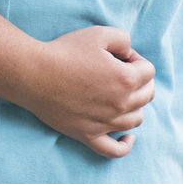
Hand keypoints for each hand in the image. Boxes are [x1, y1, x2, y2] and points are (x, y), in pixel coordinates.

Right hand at [26, 25, 156, 158]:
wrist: (34, 74)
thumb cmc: (65, 51)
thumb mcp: (99, 33)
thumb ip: (124, 40)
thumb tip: (129, 55)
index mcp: (126, 79)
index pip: (149, 71)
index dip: (136, 59)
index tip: (118, 56)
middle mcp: (120, 104)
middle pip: (147, 95)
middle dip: (139, 80)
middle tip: (118, 72)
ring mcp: (105, 123)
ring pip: (136, 119)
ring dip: (134, 105)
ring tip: (118, 94)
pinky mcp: (88, 135)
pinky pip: (114, 150)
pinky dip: (125, 145)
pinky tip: (127, 137)